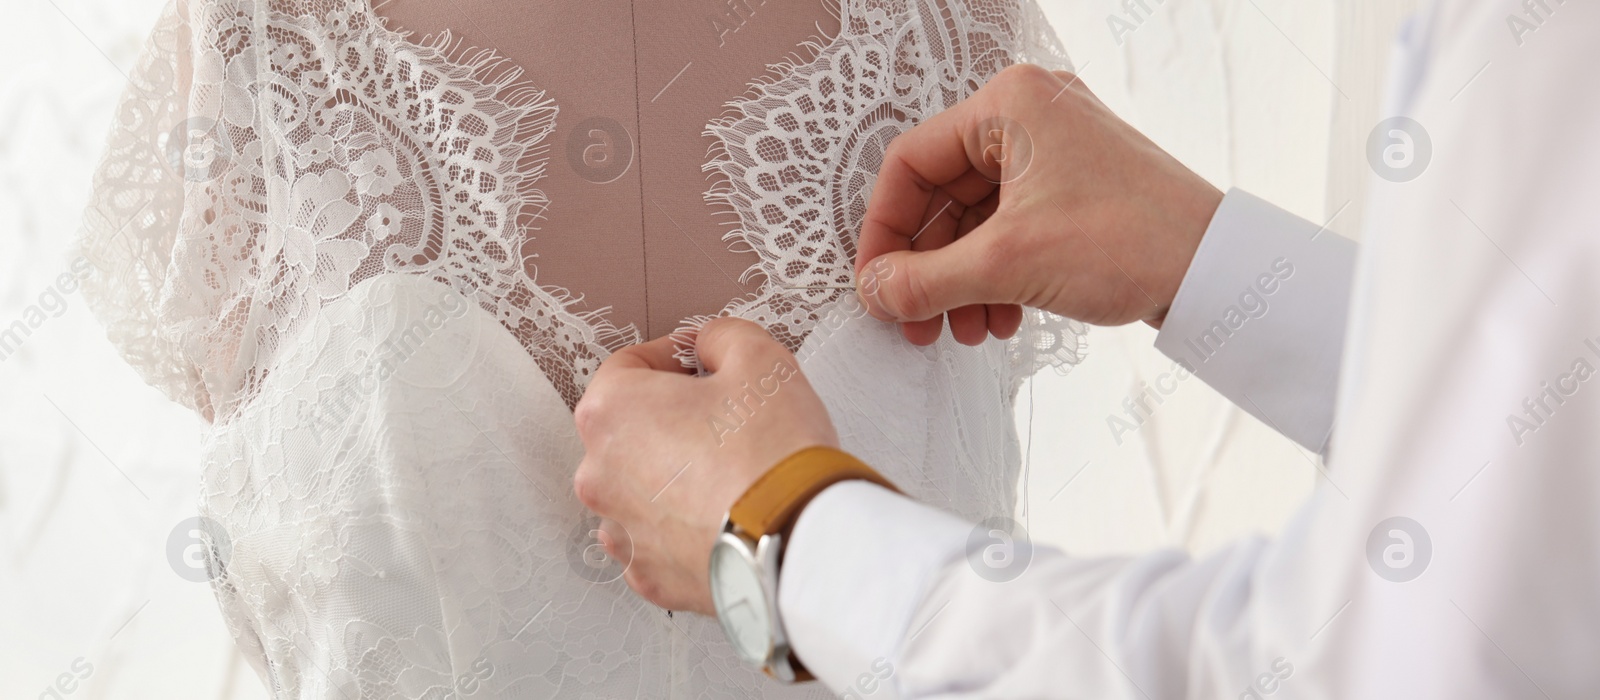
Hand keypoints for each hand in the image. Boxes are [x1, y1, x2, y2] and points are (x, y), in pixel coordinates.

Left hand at [572, 318, 838, 614]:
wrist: (797, 543)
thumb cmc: (772, 455)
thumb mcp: (759, 358)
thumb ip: (722, 336)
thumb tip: (710, 346)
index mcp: (611, 412)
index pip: (628, 366)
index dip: (672, 357)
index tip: (701, 365)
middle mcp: (600, 475)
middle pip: (631, 430)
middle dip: (672, 418)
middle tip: (725, 419)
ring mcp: (622, 532)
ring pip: (641, 489)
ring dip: (675, 476)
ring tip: (730, 472)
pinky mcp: (650, 577)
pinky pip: (660, 539)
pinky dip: (685, 526)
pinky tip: (725, 514)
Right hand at [855, 63, 1223, 343]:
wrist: (1219, 269)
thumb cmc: (1130, 240)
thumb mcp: (1008, 264)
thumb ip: (925, 279)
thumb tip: (874, 291)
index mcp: (1009, 103)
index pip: (911, 162)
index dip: (884, 230)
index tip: (876, 283)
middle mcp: (1030, 114)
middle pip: (942, 194)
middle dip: (928, 268)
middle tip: (916, 322)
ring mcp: (1055, 150)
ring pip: (975, 219)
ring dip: (961, 280)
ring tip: (965, 330)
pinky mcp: (1074, 187)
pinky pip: (1010, 228)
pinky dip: (995, 275)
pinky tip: (1000, 319)